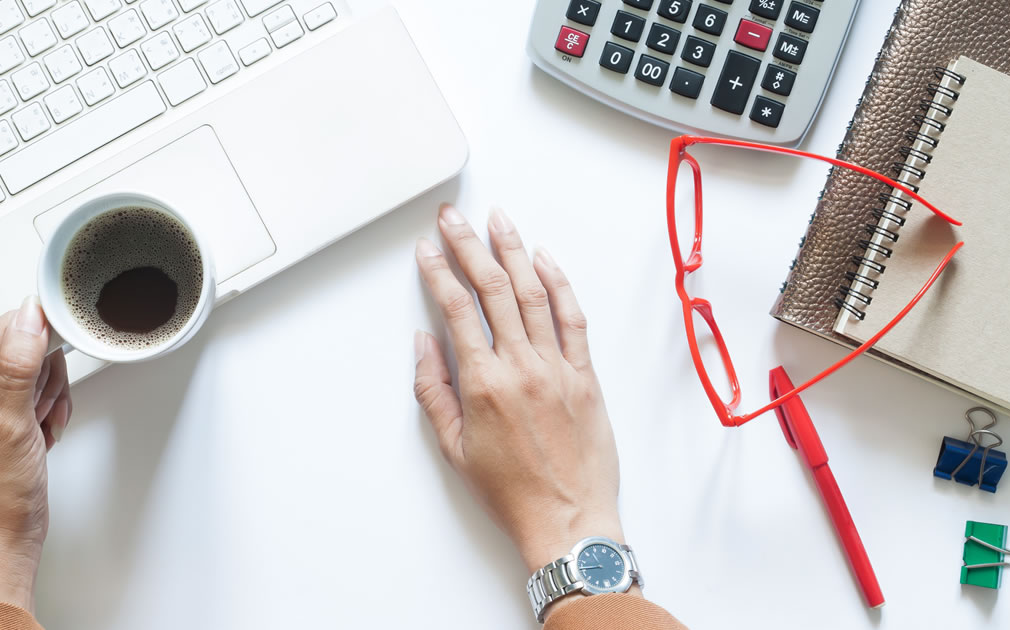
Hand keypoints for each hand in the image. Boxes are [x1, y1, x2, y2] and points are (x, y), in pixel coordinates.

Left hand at [0, 296, 71, 612]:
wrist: (8, 525)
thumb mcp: (12, 423)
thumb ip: (20, 366)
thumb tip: (29, 318)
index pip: (6, 328)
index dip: (38, 343)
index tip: (52, 366)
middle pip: (28, 344)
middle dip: (46, 378)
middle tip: (36, 411)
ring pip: (43, 364)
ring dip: (52, 395)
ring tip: (38, 425)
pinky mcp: (12, 404)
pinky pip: (48, 384)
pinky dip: (56, 406)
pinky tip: (44, 429)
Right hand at [413, 205, 628, 588]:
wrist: (568, 521)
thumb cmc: (511, 493)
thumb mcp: (454, 448)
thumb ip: (434, 390)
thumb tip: (423, 344)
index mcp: (485, 383)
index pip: (457, 309)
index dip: (439, 271)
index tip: (428, 248)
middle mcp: (522, 366)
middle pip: (492, 288)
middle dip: (469, 245)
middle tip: (453, 218)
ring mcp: (558, 367)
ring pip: (533, 293)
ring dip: (513, 251)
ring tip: (498, 221)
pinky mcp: (586, 375)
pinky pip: (572, 319)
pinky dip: (559, 284)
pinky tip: (544, 260)